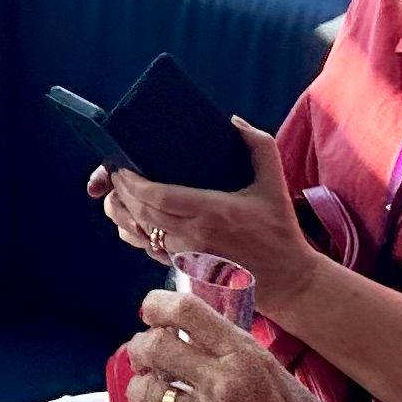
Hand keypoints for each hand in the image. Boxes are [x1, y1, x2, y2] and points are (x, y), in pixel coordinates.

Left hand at [100, 129, 313, 295]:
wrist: (288, 280)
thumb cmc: (279, 230)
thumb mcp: (274, 182)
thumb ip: (258, 145)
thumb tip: (232, 121)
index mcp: (212, 213)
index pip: (158, 198)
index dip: (132, 183)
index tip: (121, 167)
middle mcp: (195, 237)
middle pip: (143, 213)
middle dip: (121, 192)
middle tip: (114, 173)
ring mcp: (189, 256)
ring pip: (141, 234)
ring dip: (123, 213)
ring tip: (115, 192)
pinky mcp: (187, 270)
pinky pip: (149, 251)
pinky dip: (135, 234)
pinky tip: (130, 218)